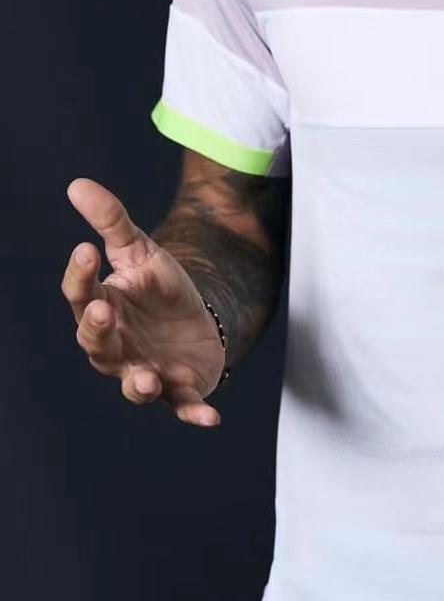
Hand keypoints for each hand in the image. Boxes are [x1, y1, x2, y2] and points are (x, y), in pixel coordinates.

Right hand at [61, 176, 226, 426]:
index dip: (80, 275)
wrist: (195, 322)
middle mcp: (116, 347)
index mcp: (102, 308)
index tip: (86, 249)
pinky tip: (210, 417)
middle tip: (103, 311)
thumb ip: (111, 221)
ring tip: (149, 378)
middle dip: (98, 330)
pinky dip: (195, 413)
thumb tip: (77, 183)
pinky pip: (184, 407)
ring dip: (140, 384)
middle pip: (97, 344)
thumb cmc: (156, 288)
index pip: (81, 294)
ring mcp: (146, 370)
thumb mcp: (140, 251)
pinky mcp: (179, 391)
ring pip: (134, 384)